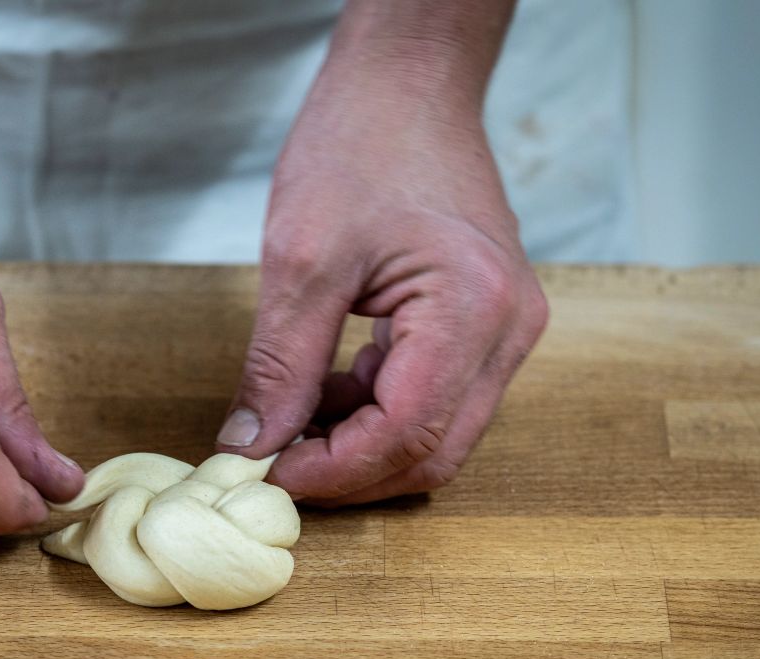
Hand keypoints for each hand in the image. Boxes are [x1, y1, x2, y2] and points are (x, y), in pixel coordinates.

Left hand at [215, 34, 547, 505]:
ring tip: (294, 418)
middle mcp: (508, 329)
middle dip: (351, 472)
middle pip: (434, 452)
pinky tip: (329, 385)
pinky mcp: (490, 323)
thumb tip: (250, 446)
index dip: (334, 472)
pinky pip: (439, 398)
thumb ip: (279, 365)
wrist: (411, 84)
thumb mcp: (301, 257)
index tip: (268, 474)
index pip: (407, 435)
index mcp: (472, 309)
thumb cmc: (362, 142)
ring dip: (363, 444)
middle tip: (276, 463)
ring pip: (439, 434)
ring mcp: (507, 328)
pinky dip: (379, 410)